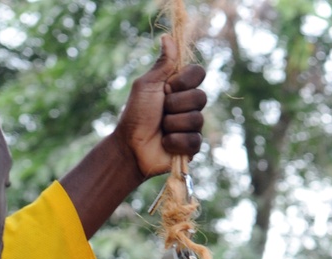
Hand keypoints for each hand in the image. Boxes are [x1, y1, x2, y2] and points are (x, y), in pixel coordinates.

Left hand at [113, 38, 206, 179]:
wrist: (131, 147)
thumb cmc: (136, 115)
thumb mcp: (147, 85)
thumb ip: (162, 64)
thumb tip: (168, 37)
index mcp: (180, 87)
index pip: (198, 73)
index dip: (184, 81)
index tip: (167, 87)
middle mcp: (189, 104)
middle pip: (201, 97)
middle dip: (175, 105)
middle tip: (161, 111)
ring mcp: (192, 126)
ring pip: (197, 120)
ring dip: (173, 124)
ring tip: (161, 129)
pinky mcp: (192, 147)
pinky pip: (194, 140)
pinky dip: (175, 141)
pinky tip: (165, 143)